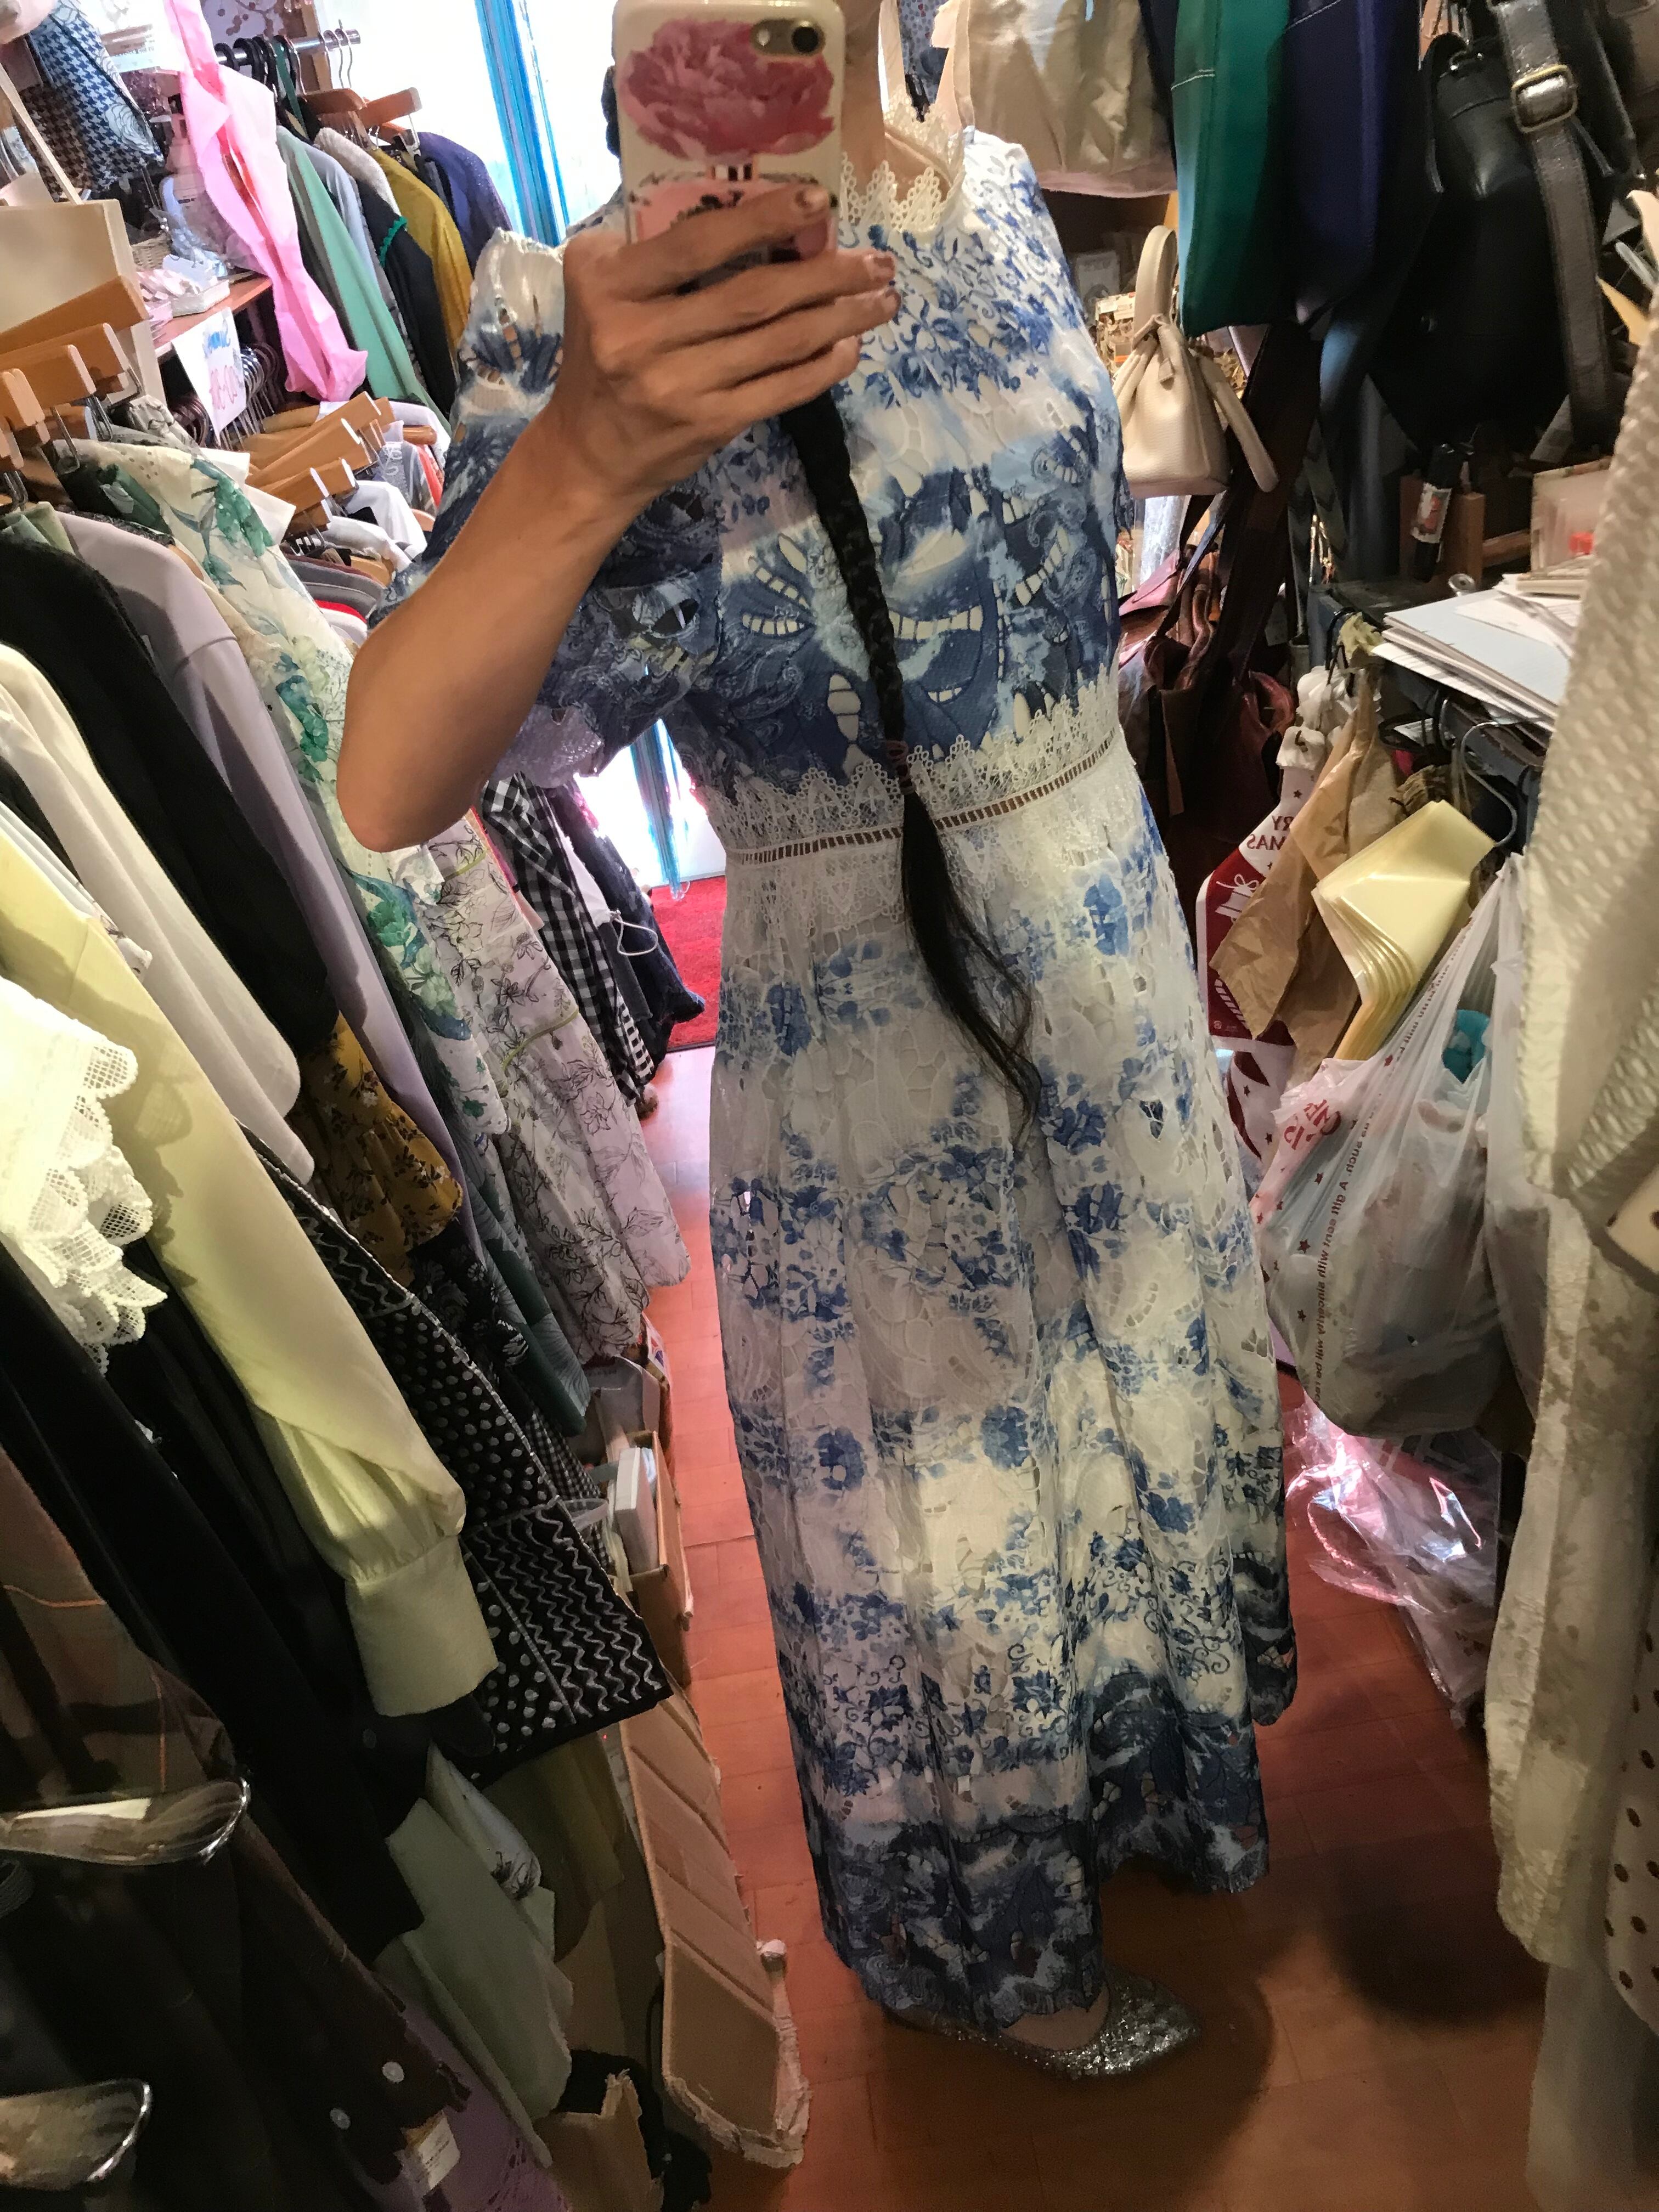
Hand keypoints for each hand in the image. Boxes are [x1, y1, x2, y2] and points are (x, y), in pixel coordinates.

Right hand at [541, 185, 898, 517]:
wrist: (588, 453)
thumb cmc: (603, 356)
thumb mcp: (602, 292)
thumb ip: (653, 251)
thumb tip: (749, 210)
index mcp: (611, 286)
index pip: (698, 244)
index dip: (763, 219)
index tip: (817, 202)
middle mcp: (640, 336)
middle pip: (753, 295)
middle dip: (826, 274)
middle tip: (877, 259)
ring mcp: (677, 385)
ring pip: (777, 342)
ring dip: (840, 318)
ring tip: (881, 298)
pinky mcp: (708, 425)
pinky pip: (780, 390)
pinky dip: (822, 367)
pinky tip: (850, 346)